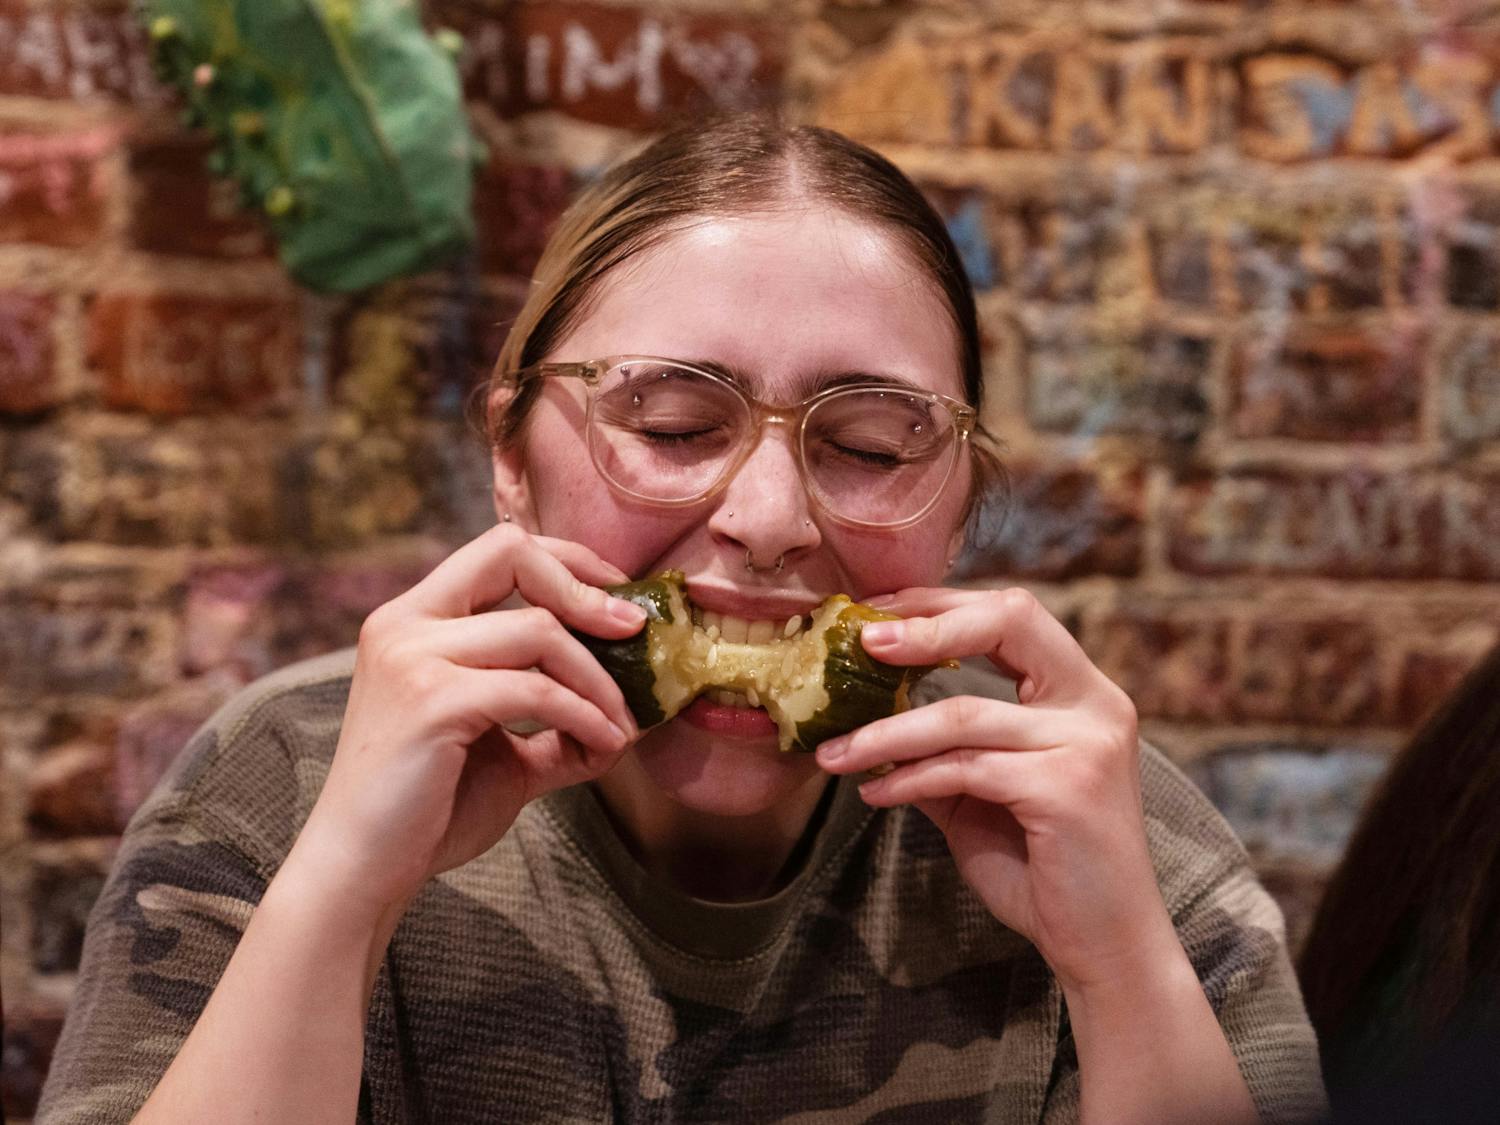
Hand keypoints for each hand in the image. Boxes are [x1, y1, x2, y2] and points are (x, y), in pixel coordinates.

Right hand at [294, 524, 645, 921]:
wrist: (364, 870)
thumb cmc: (428, 809)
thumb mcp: (504, 748)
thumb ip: (557, 720)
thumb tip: (630, 716)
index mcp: (414, 619)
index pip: (499, 548)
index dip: (567, 562)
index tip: (616, 598)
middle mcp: (405, 623)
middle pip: (512, 556)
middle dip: (585, 591)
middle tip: (635, 633)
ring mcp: (412, 658)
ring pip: (538, 630)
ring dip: (597, 679)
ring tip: (622, 723)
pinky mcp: (432, 702)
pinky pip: (537, 690)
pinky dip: (585, 715)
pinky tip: (605, 744)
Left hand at [815, 587, 1175, 992]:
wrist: (1103, 946)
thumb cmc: (1044, 867)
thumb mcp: (983, 794)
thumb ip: (943, 750)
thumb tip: (868, 718)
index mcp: (1081, 692)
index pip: (1012, 614)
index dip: (942, 605)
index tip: (877, 612)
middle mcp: (1095, 704)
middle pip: (1010, 620)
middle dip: (928, 625)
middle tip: (860, 641)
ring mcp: (1087, 744)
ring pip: (962, 714)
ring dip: (885, 734)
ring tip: (833, 754)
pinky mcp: (1066, 789)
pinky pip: (964, 769)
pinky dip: (908, 779)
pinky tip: (874, 793)